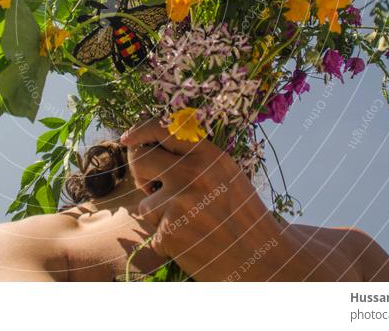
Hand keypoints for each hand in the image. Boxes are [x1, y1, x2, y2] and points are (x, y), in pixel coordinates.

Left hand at [121, 118, 341, 280]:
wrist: (260, 259)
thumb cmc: (240, 215)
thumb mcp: (225, 174)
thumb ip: (194, 157)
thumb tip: (148, 142)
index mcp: (208, 155)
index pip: (164, 129)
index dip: (141, 131)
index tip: (128, 139)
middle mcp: (192, 174)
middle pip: (139, 160)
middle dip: (140, 175)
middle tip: (154, 188)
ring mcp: (179, 204)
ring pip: (143, 202)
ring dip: (159, 215)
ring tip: (190, 223)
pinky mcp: (170, 233)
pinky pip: (153, 232)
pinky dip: (167, 240)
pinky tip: (192, 243)